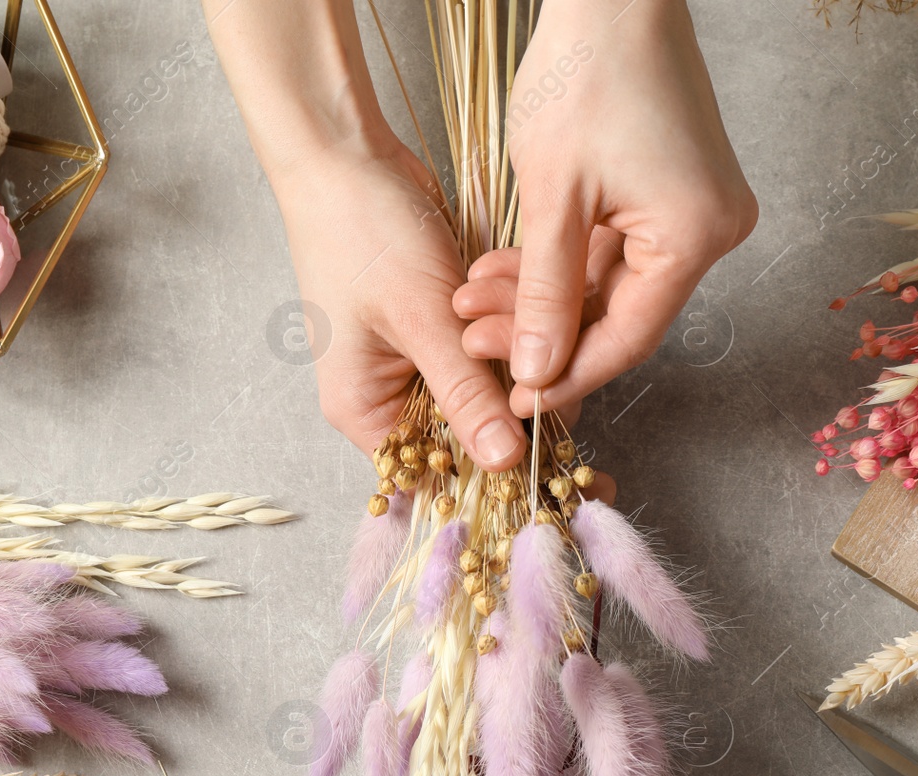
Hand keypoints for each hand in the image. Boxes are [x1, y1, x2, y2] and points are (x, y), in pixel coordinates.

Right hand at [201, 0, 525, 471]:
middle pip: (470, 433)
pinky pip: (487, 347)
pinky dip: (511, 328)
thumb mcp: (422, 320)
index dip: (502, 481)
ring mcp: (415, 360)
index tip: (566, 478)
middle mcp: (390, 397)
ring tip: (548, 322)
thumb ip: (467, 394)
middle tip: (573, 384)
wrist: (344, 152)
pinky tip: (527, 298)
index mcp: (369, 414)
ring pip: (488, 386)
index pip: (442, 472)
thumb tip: (506, 463)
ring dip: (520, 358)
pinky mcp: (438, 325)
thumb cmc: (362, 231)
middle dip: (521, 405)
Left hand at [452, 0, 756, 416]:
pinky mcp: (674, 193)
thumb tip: (534, 371)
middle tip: (474, 338)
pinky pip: (615, 250)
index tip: (515, 399)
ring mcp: (696, 211)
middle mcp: (711, 231)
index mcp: (694, 236)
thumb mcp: (552, 197)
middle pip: (618, 313)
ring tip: (473, 299)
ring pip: (608, 283)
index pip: (628, 338)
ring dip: (540, 295)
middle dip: (540, 329)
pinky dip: (561, 263)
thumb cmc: (586, 74)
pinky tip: (505, 272)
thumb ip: (543, 293)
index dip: (566, 374)